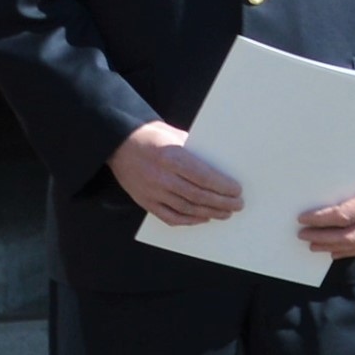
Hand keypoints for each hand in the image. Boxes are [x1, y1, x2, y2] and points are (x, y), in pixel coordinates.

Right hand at [112, 122, 243, 222]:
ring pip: (186, 208)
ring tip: (225, 213)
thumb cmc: (149, 135)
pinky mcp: (145, 201)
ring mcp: (152, 192)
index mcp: (170, 156)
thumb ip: (195, 148)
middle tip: (237, 205)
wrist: (118, 144)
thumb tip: (219, 160)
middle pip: (197, 195)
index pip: (202, 176)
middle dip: (221, 202)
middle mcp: (161, 176)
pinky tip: (202, 218)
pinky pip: (169, 217)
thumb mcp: (173, 133)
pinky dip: (188, 220)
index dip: (222, 186)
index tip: (237, 190)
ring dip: (209, 212)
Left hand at [298, 147, 354, 261]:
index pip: (345, 214)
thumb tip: (313, 182)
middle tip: (303, 234)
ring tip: (314, 245)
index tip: (303, 218)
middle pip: (350, 235)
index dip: (322, 219)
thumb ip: (344, 173)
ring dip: (334, 247)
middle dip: (324, 237)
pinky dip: (349, 251)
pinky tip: (334, 251)